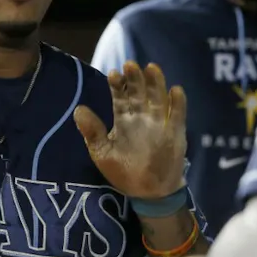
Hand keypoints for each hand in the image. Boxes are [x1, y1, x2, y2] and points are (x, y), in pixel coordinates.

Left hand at [74, 62, 187, 198]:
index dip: (117, 85)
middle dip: (135, 78)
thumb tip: (78, 109)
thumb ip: (92, 131)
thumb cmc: (123, 172)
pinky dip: (178, 103)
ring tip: (152, 68)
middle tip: (130, 64)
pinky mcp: (176, 132)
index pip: (120, 96)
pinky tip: (176, 91)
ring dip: (156, 83)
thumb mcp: (102, 153)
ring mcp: (160, 122)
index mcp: (123, 119)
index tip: (113, 74)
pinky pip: (178, 115)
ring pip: (158, 98)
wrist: (149, 193)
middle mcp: (142, 116)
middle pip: (139, 92)